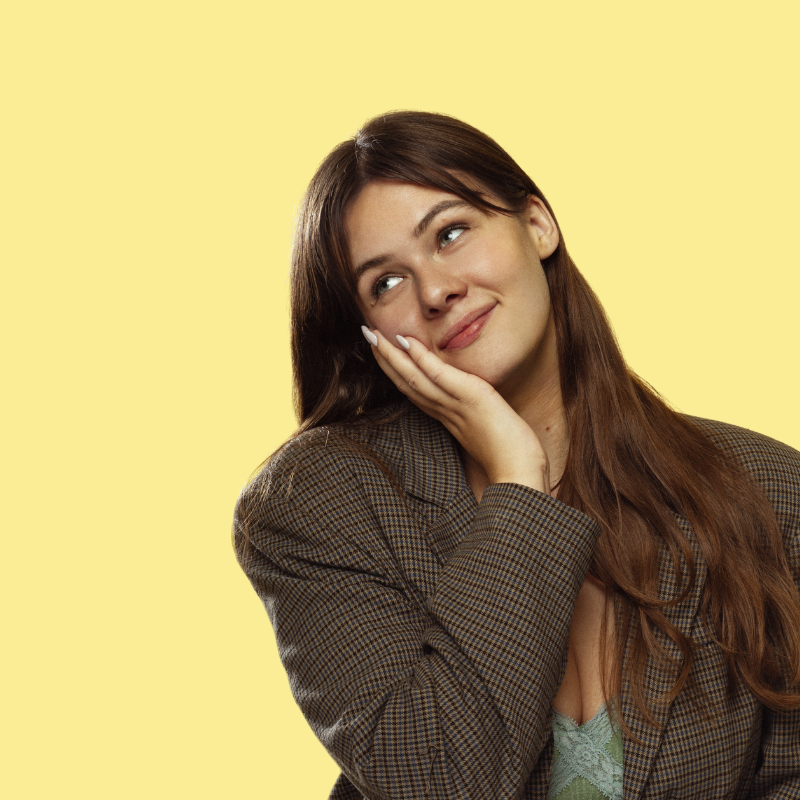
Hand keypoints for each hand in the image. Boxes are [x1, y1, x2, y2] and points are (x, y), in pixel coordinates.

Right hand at [364, 327, 551, 494]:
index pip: (416, 392)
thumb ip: (479, 423)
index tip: (381, 354)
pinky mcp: (472, 398)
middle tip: (366, 336)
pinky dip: (422, 359)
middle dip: (385, 359)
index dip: (397, 372)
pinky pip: (440, 377)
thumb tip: (477, 418)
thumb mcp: (491, 436)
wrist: (520, 478)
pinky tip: (407, 342)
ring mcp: (456, 406)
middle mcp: (447, 413)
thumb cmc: (512, 462)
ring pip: (415, 379)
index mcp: (450, 420)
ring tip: (373, 335)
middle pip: (407, 383)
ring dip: (392, 356)